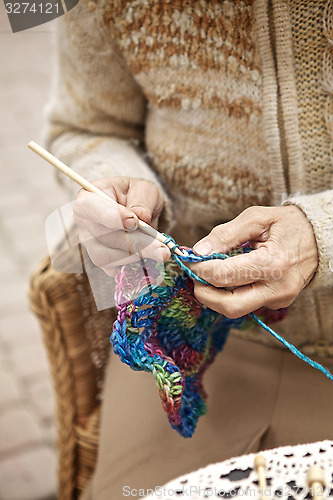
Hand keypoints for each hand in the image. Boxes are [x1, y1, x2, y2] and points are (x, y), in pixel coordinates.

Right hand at [73, 177, 170, 276]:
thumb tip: (141, 216)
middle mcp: (84, 222)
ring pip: (107, 257)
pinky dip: (134, 265)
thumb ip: (142, 199)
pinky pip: (113, 269)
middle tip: (162, 248)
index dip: (112, 217)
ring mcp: (89, 244)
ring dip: (137, 255)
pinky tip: (148, 256)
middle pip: (104, 237)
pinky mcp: (100, 260)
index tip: (134, 222)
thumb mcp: (144, 189)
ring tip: (158, 249)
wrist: (138, 210)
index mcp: (89, 197)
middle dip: (136, 243)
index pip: (90, 208)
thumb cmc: (137, 195)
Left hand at [189, 206, 318, 317]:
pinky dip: (230, 293)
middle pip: (228, 305)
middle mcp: (277, 289)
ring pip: (235, 309)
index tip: (190, 258)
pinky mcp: (277, 304)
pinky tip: (228, 276)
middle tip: (195, 274)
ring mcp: (278, 300)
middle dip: (203, 292)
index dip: (199, 268)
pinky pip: (245, 304)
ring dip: (215, 295)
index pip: (224, 276)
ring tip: (209, 273)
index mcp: (273, 264)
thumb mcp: (257, 218)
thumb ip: (225, 234)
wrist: (321, 238)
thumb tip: (198, 251)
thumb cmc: (288, 224)